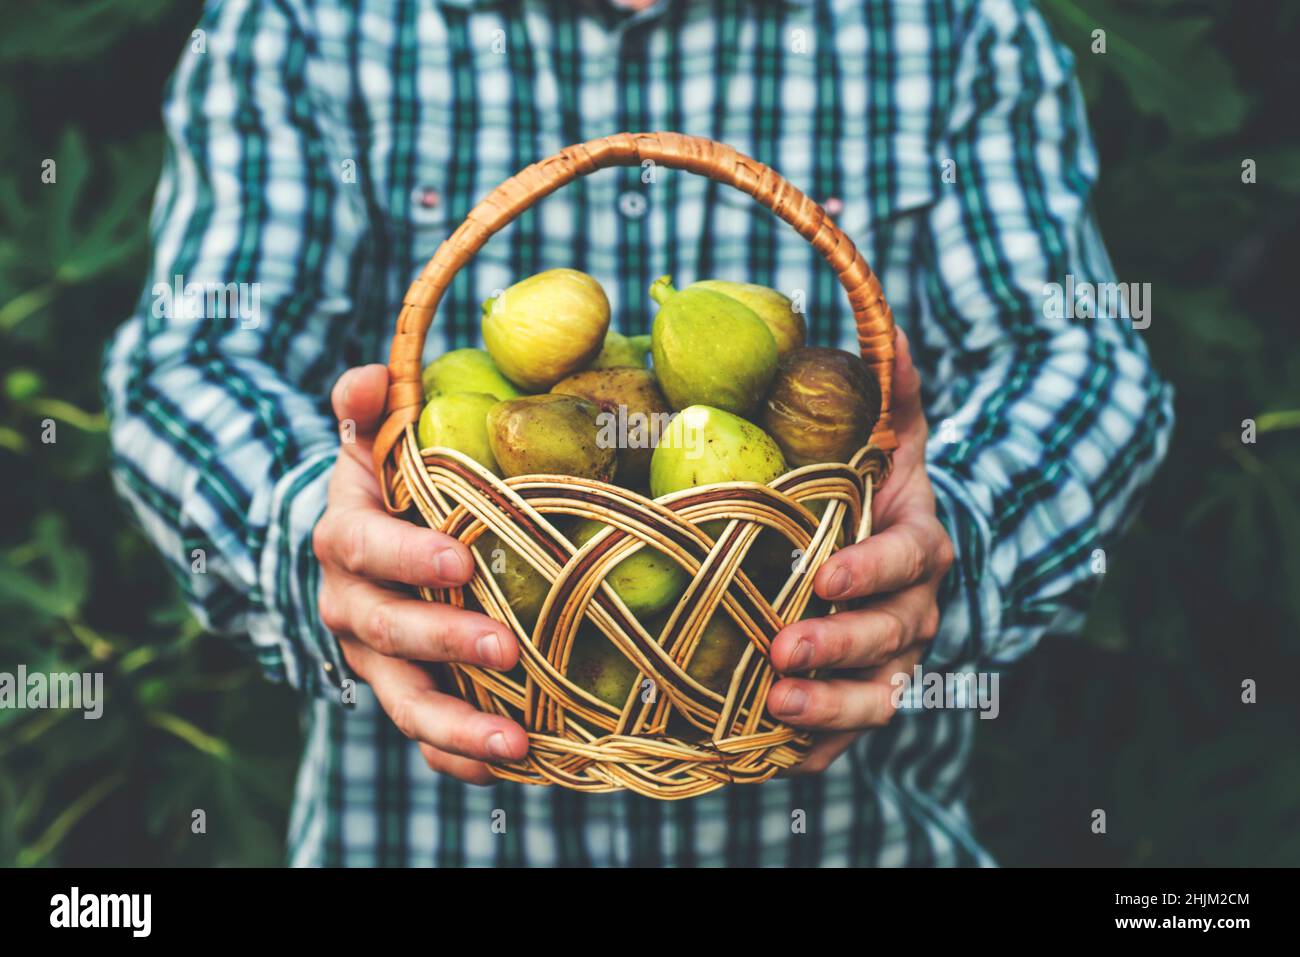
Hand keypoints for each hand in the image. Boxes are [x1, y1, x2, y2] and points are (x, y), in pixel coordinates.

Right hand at [312, 364, 528, 783]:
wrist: (360, 549)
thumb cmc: (384, 484)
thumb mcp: (370, 439)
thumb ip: (367, 405)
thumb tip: (367, 378)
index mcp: (345, 539)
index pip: (365, 546)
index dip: (406, 555)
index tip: (460, 560)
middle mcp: (351, 606)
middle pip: (386, 630)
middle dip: (443, 641)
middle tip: (506, 648)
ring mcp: (374, 660)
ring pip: (402, 700)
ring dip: (455, 723)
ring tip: (513, 743)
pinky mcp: (402, 693)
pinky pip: (423, 736)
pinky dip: (457, 756)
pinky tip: (511, 764)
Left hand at [766, 328, 954, 773]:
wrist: (898, 549)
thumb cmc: (880, 485)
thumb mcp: (891, 431)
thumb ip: (889, 385)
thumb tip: (887, 319)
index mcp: (918, 544)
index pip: (905, 559)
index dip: (870, 570)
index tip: (824, 575)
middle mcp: (914, 610)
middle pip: (891, 636)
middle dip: (841, 645)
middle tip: (785, 647)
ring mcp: (893, 660)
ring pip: (878, 697)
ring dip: (831, 708)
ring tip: (777, 709)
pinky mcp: (862, 697)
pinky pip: (848, 736)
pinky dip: (816, 751)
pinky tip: (770, 763)